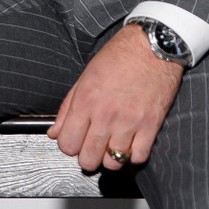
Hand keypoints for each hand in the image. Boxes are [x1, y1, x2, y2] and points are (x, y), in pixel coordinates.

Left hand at [48, 24, 183, 172]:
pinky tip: (132, 142)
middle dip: (88, 155)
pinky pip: (139, 157)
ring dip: (111, 157)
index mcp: (86, 101)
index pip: (67, 145)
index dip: (70, 145)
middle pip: (88, 159)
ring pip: (113, 163)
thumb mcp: (86, 75)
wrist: (153, 45)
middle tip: (94, 145)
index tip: (76, 140)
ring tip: (113, 143)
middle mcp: (105, 115)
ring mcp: (129, 122)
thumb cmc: (120, 55)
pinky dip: (134, 155)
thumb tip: (54, 132)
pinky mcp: (151, 124)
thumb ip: (68, 107)